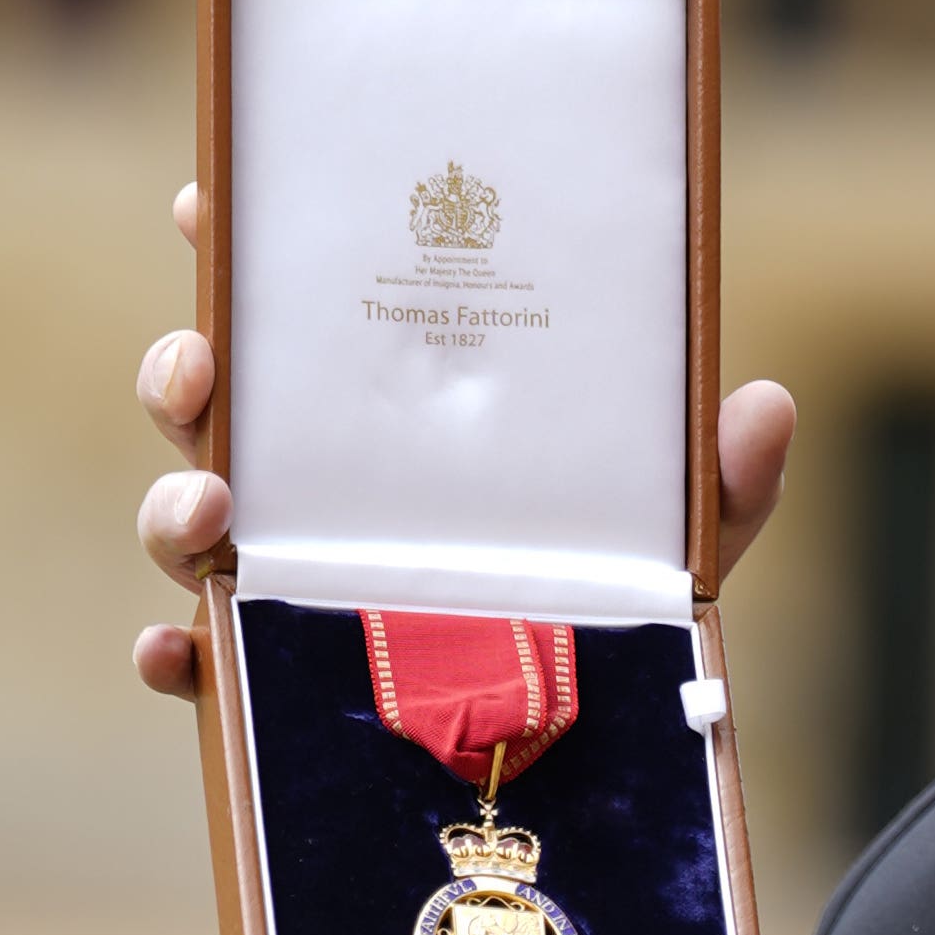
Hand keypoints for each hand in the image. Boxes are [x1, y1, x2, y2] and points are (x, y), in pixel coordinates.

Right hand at [129, 181, 801, 697]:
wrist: (605, 731)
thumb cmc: (628, 589)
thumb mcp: (685, 525)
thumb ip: (726, 474)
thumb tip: (765, 405)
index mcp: (399, 414)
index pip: (305, 316)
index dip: (240, 249)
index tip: (206, 202)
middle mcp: (326, 483)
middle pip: (216, 408)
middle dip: (182, 375)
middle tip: (201, 368)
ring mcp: (292, 575)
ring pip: (188, 526)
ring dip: (169, 510)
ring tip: (208, 512)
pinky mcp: (281, 674)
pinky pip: (204, 662)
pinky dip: (176, 657)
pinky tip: (178, 652)